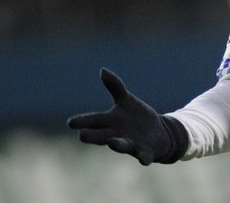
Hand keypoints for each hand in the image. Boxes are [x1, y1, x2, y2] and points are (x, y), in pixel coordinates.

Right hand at [67, 68, 187, 164]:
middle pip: (101, 136)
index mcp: (110, 122)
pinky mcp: (146, 151)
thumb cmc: (136, 117)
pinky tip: (144, 159)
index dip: (83, 122)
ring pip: (122, 146)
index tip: (71, 122)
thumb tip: (102, 70)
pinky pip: (144, 156)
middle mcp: (117, 135)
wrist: (158, 133)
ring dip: (118, 144)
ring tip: (112, 143)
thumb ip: (115, 87)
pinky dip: (143, 157)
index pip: (94, 121)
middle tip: (82, 135)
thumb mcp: (126, 101)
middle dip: (92, 136)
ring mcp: (131, 144)